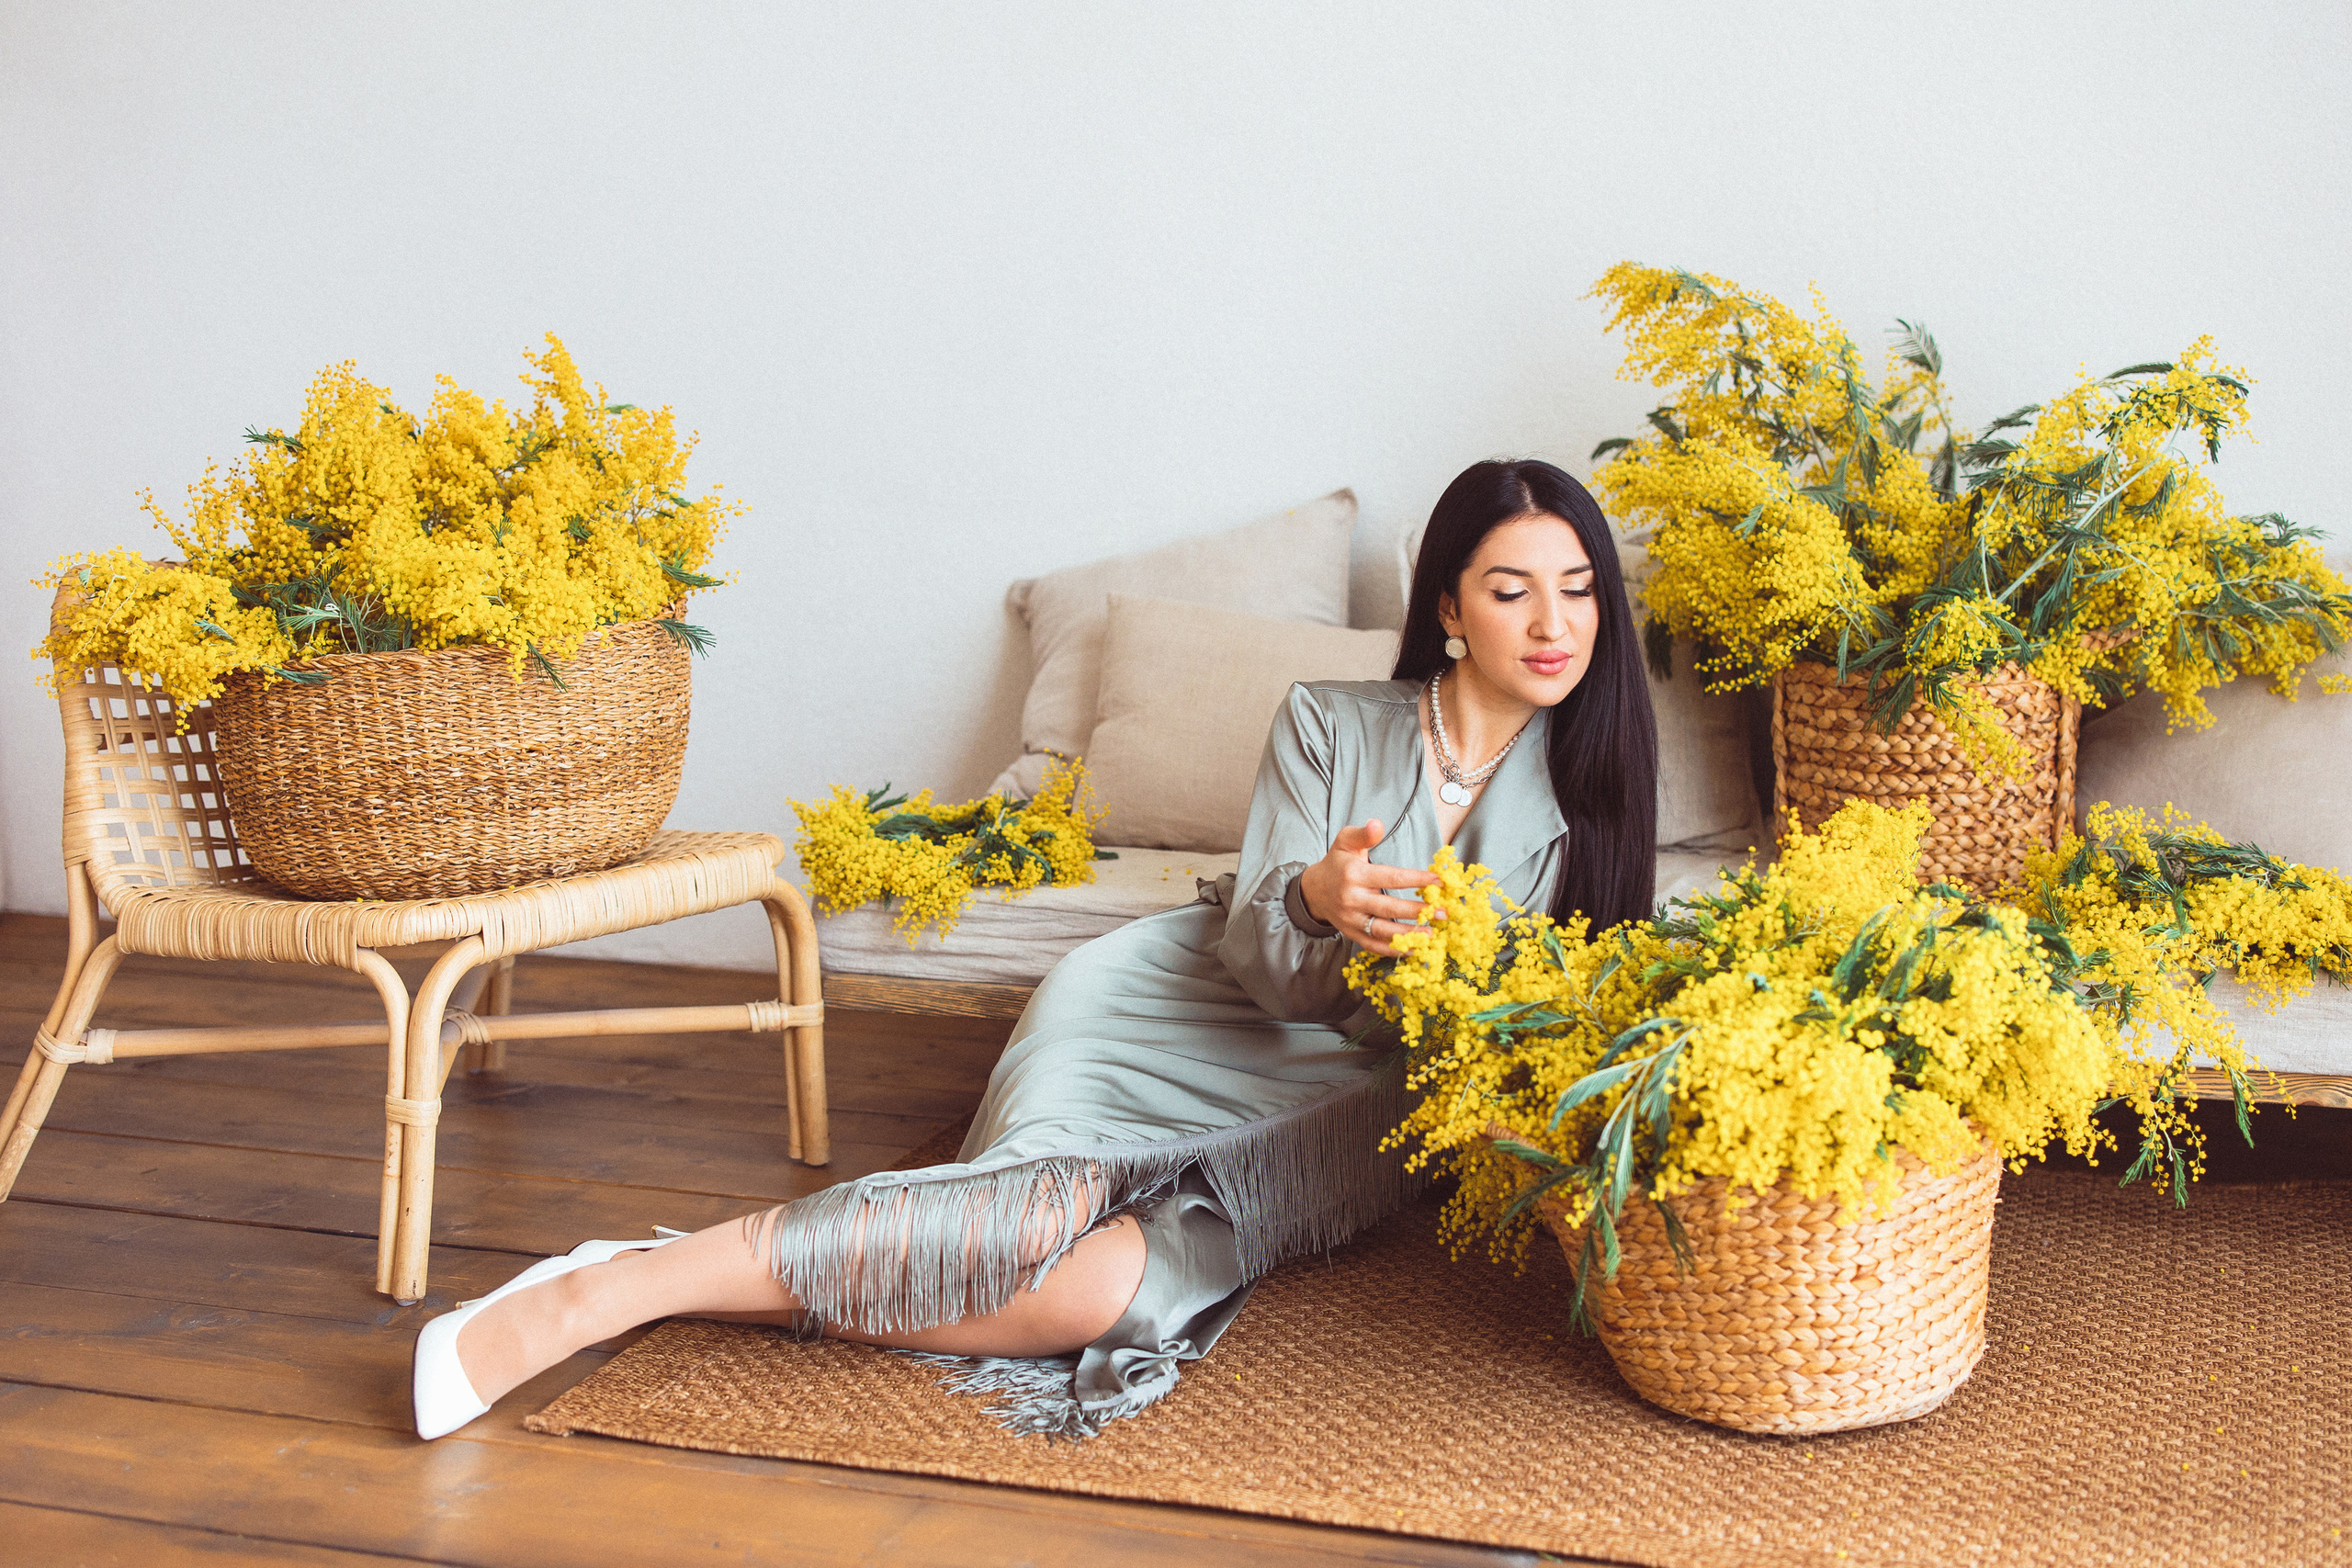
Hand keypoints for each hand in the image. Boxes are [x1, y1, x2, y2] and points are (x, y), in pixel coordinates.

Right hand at [1296, 818, 1439, 956]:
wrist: (1314, 891)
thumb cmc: (1337, 864)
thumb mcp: (1345, 842)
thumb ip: (1363, 834)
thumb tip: (1377, 824)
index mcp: (1354, 875)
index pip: (1391, 878)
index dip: (1416, 880)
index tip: (1439, 882)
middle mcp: (1352, 899)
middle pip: (1389, 907)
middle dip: (1418, 910)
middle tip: (1444, 912)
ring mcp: (1351, 919)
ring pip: (1383, 930)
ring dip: (1409, 934)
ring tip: (1432, 934)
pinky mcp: (1351, 933)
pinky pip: (1374, 945)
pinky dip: (1393, 950)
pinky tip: (1414, 949)